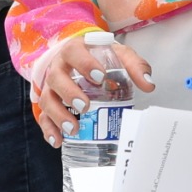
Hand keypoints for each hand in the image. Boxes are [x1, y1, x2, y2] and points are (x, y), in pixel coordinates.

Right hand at [30, 32, 156, 147]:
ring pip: (47, 100)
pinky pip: (43, 117)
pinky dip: (49, 130)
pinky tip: (58, 141)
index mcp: (74, 51)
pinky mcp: (48, 103)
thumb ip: (134, 66)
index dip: (84, 63)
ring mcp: (51, 87)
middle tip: (84, 106)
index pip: (74, 52)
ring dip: (58, 115)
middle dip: (68, 93)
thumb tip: (148, 85)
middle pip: (56, 78)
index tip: (98, 76)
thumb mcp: (118, 55)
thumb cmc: (99, 58)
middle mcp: (58, 68)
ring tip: (73, 128)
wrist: (81, 60)